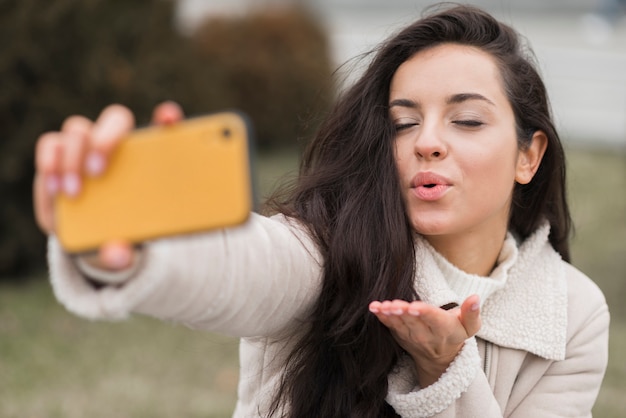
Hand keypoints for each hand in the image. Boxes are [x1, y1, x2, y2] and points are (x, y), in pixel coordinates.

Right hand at [33, 101, 183, 270]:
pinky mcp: (59, 154)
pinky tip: (54, 189)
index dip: (167, 118)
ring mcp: (88, 146)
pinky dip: (49, 163)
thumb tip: (117, 254)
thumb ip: (124, 253)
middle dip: (106, 139)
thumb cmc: (121, 234)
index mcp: (149, 159)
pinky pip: (51, 144)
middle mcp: (119, 144)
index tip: (169, 118)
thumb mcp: (127, 248)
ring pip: (78, 128)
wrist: (90, 238)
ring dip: (73, 158)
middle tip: (98, 172)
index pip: (165, 127)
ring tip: (74, 192)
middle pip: (116, 118)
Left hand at [369, 295, 480, 387]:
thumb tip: (476, 298)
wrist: (440, 358)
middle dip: (403, 312)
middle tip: (394, 304)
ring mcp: (411, 337)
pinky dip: (381, 317)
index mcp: (444, 329)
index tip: (414, 306)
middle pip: (413, 321)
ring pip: (400, 324)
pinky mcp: (400, 336)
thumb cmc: (455, 333)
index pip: (433, 319)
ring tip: (382, 306)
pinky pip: (390, 326)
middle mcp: (426, 335)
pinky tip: (374, 308)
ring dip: (390, 315)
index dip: (423, 313)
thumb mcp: (469, 327)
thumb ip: (472, 313)